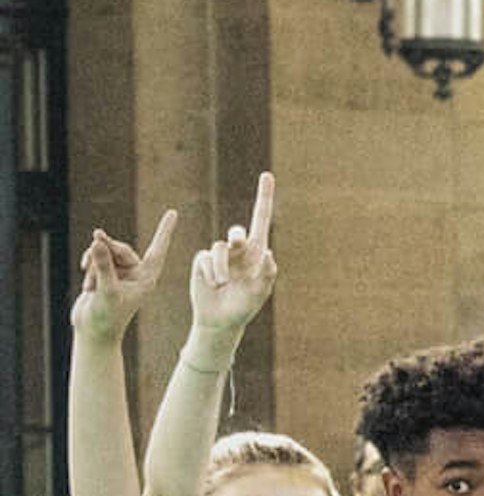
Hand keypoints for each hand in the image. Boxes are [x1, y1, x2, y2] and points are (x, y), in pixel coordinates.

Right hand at [70, 212, 180, 344]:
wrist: (93, 332)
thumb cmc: (106, 317)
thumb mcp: (106, 291)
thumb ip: (103, 266)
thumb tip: (98, 241)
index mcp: (147, 278)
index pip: (158, 250)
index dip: (164, 231)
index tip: (173, 213)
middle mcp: (137, 274)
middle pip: (121, 248)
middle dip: (105, 248)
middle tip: (93, 241)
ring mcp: (121, 274)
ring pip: (105, 253)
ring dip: (94, 262)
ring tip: (88, 281)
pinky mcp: (106, 275)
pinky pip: (96, 259)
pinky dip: (89, 268)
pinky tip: (87, 286)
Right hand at [186, 175, 278, 335]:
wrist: (220, 320)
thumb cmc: (244, 307)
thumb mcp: (260, 293)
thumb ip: (267, 275)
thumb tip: (269, 254)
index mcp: (257, 253)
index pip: (261, 221)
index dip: (264, 197)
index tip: (267, 175)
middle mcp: (240, 251)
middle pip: (237, 232)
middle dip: (238, 237)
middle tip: (239, 243)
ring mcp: (220, 256)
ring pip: (219, 249)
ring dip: (221, 267)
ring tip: (222, 284)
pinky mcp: (202, 261)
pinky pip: (205, 258)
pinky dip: (211, 272)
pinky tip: (215, 285)